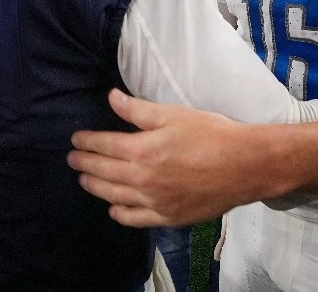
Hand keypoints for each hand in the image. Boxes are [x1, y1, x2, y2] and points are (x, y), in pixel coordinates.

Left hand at [68, 89, 262, 227]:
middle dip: (84, 164)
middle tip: (72, 159)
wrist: (245, 165)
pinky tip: (113, 208)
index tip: (76, 139)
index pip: (103, 146)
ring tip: (85, 180)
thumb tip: (111, 98)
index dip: (87, 141)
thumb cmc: (212, 134)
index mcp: (142, 150)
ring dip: (95, 187)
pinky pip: (135, 219)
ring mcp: (154, 202)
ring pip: (114, 197)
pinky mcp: (168, 217)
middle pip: (103, 172)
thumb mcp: (173, 114)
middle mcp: (143, 180)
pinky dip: (119, 213)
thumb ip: (137, 110)